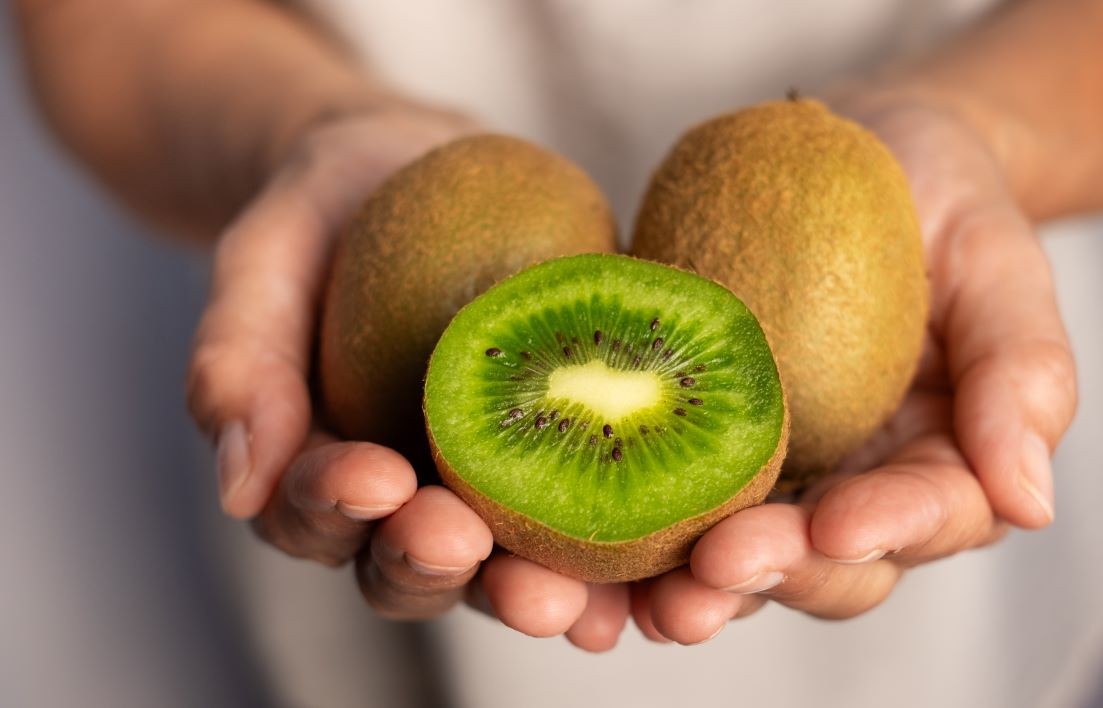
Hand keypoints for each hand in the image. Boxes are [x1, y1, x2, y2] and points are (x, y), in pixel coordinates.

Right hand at [185, 102, 577, 627]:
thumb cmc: (326, 213)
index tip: (375, 479)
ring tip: (568, 602)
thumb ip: (237, 361)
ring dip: (530, 593)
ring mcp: (485, 493)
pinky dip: (617, 562)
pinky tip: (657, 572)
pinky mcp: (562, 463)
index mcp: (315, 471)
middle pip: (408, 567)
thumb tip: (237, 488)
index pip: (314, 512)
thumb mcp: (262, 259)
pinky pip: (587, 523)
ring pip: (499, 572)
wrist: (414, 170)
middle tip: (464, 545)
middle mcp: (401, 504)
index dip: (337, 505)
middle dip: (434, 565)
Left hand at [625, 95, 1078, 643]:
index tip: (837, 524)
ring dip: (697, 583)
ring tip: (653, 593)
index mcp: (943, 462)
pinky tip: (587, 539)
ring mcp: (776, 473)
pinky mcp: (703, 439)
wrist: (855, 153)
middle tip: (719, 567)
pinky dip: (635, 530)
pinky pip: (669, 494)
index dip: (885, 531)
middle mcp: (856, 487)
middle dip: (776, 572)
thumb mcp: (1000, 262)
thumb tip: (1031, 505)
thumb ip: (1024, 373)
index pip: (925, 519)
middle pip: (824, 563)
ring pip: (742, 556)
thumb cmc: (944, 198)